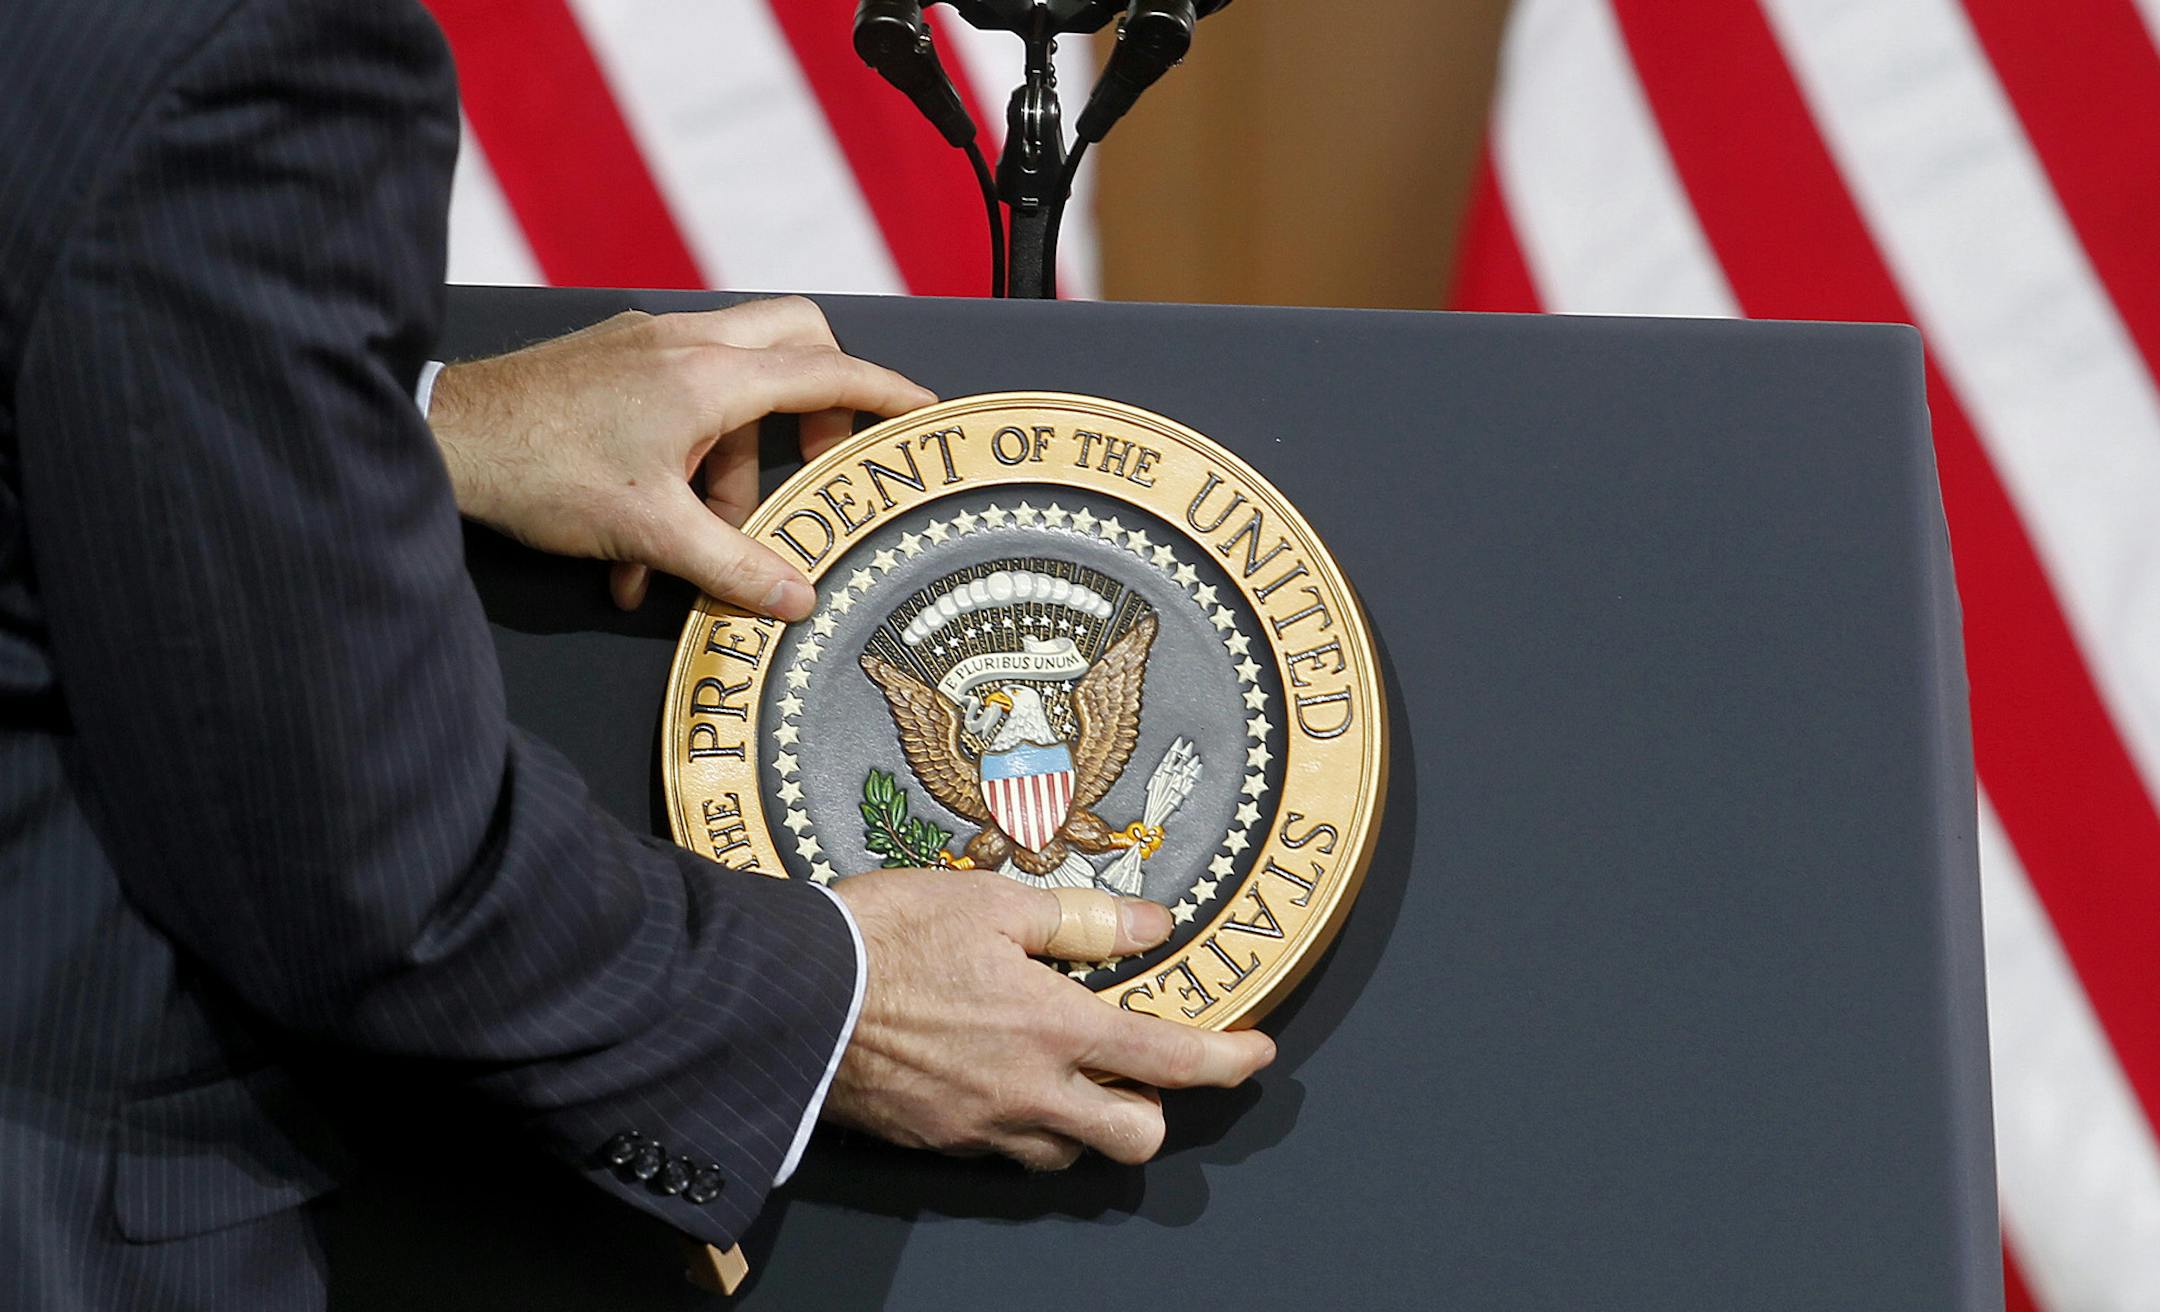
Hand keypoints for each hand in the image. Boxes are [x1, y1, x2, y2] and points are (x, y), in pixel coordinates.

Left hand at [425, 298, 935, 619]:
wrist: (443, 439)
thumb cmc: (542, 473)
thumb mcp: (652, 532)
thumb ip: (736, 567)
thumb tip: (799, 598)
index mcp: (710, 374)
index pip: (827, 369)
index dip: (886, 391)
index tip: (924, 411)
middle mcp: (685, 341)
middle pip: (794, 341)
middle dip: (818, 407)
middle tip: (820, 464)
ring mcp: (644, 344)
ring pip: (729, 388)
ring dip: (727, 469)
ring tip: (694, 550)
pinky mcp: (610, 360)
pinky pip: (677, 401)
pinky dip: (680, 465)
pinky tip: (637, 544)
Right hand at [825, 870, 1276, 1170]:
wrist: (788, 998)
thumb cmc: (884, 938)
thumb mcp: (992, 903)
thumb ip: (1081, 920)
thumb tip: (1152, 923)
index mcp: (1054, 1028)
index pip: (1171, 1062)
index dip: (1227, 1061)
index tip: (1255, 1053)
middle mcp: (1029, 1092)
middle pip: (1134, 1137)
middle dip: (1155, 1110)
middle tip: (1143, 1069)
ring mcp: (981, 1127)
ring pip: (1068, 1152)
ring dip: (1086, 1121)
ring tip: (1068, 1072)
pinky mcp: (937, 1141)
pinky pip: (1003, 1150)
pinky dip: (1022, 1124)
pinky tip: (1000, 1080)